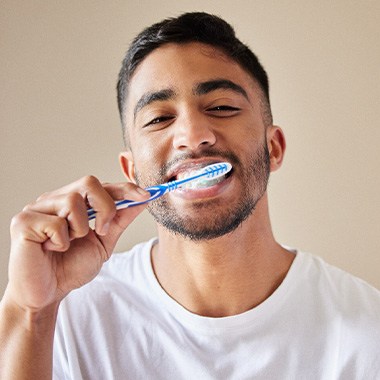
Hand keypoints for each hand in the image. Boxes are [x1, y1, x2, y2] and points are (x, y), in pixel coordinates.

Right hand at [5, 176, 149, 311]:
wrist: (46, 294)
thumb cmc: (70, 267)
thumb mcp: (103, 242)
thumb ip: (119, 220)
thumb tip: (142, 200)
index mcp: (72, 202)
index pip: (101, 186)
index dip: (125, 188)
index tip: (146, 196)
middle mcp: (54, 200)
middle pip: (89, 182)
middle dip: (106, 207)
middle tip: (101, 231)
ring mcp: (37, 208)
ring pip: (73, 201)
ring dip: (79, 229)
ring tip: (68, 244)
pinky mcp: (23, 222)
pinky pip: (56, 223)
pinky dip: (61, 241)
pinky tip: (51, 249)